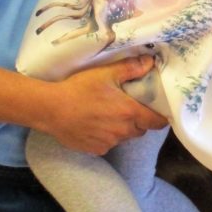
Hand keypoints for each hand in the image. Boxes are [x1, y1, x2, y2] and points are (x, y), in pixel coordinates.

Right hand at [44, 55, 166, 154]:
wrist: (51, 110)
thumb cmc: (79, 89)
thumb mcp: (105, 74)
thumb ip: (130, 68)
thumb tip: (150, 62)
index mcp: (130, 113)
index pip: (158, 122)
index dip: (160, 116)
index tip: (156, 109)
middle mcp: (123, 132)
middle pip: (141, 129)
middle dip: (139, 120)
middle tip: (128, 107)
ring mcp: (109, 143)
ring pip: (125, 137)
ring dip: (122, 128)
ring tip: (107, 115)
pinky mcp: (96, 150)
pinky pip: (108, 144)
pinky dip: (106, 136)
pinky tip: (94, 125)